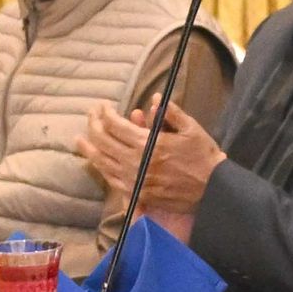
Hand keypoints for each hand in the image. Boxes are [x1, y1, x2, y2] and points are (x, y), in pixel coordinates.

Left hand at [80, 98, 222, 218]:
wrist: (213, 189)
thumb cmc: (203, 157)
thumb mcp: (190, 128)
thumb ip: (170, 113)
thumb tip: (155, 99)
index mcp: (147, 143)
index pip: (115, 125)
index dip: (104, 113)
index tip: (102, 105)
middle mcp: (135, 161)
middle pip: (103, 141)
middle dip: (93, 124)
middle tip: (91, 115)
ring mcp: (134, 179)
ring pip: (103, 162)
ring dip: (89, 148)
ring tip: (79, 139)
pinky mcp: (138, 192)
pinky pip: (112, 179)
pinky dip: (101, 168)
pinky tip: (96, 162)